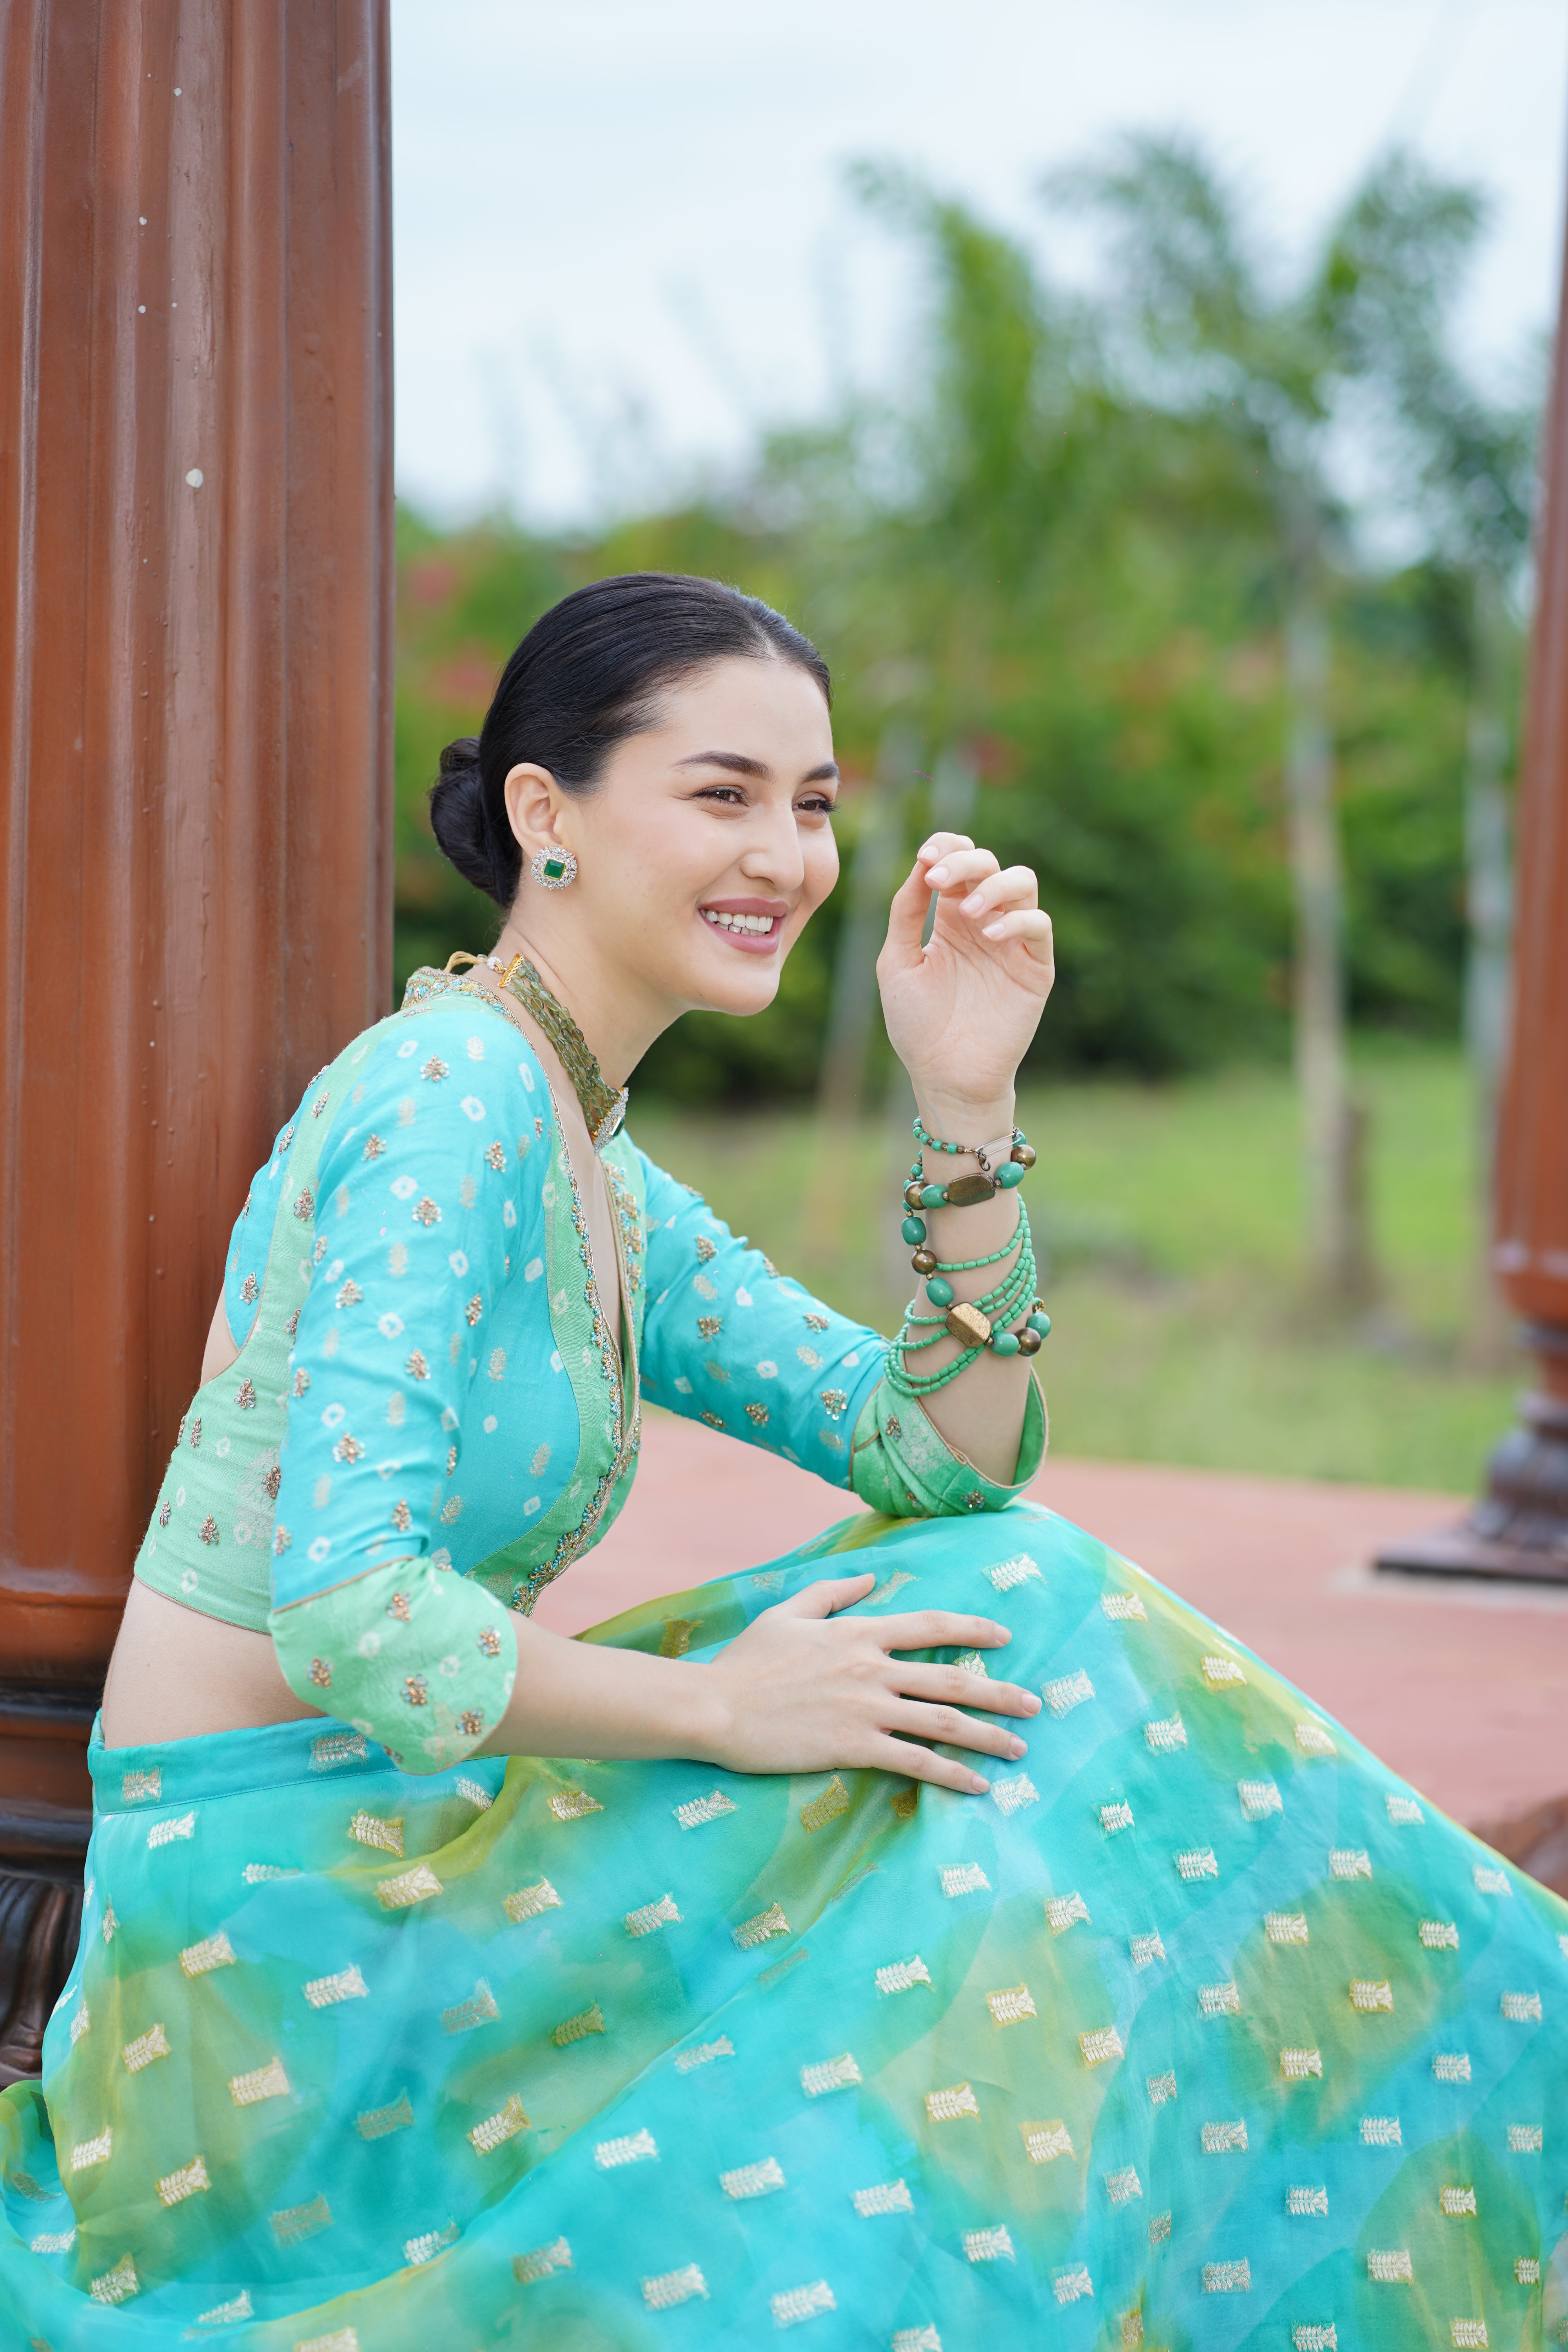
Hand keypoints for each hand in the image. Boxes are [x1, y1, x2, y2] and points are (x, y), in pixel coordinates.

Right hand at [704, 1572, 1040, 1794]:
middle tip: (1035, 1705)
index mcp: (858, 1632)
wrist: (715, 1705)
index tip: (1004, 1637)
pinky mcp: (853, 1745)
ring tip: (1020, 1750)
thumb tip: (869, 1576)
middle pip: (950, 1679)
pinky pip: (915, 1761)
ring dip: (988, 1736)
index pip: (930, 1625)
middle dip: (999, 1693)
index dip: (972, 1630)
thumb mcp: (787, 1612)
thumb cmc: (747, 1661)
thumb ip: (832, 1592)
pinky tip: (978, 1786)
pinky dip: (951, 1774)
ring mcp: (866, 1708)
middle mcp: (872, 1667)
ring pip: (942, 1721)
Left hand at [877, 832, 1053, 1128]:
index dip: (946, 847)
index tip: (924, 857)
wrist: (944, 1076)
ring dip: (995, 884)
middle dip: (964, 860)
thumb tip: (920, 863)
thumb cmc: (918, 1025)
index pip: (957, 862)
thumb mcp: (897, 961)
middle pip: (989, 863)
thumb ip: (906, 912)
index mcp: (951, 918)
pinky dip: (1019, 920)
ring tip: (970, 911)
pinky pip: (1040, 927)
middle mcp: (984, 923)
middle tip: (938, 877)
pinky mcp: (1034, 968)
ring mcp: (1012, 943)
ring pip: (1023, 882)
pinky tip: (992, 935)